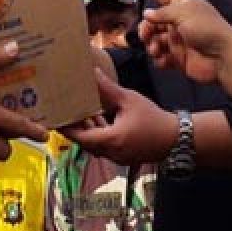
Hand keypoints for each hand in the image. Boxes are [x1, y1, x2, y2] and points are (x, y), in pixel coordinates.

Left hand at [63, 69, 178, 164]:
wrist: (176, 138)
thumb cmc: (153, 119)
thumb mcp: (129, 100)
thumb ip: (108, 89)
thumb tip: (93, 73)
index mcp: (110, 140)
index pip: (80, 137)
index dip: (66, 129)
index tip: (55, 119)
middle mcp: (111, 152)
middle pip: (85, 142)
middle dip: (75, 129)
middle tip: (64, 114)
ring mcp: (118, 157)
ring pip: (95, 145)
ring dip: (87, 131)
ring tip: (79, 114)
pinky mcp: (124, 156)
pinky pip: (105, 147)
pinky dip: (99, 135)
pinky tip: (98, 120)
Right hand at [129, 0, 231, 83]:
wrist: (223, 58)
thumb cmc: (207, 29)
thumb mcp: (184, 13)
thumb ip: (163, 13)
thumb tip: (147, 14)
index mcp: (181, 5)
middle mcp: (178, 21)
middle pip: (153, 21)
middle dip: (145, 27)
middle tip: (146, 35)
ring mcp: (178, 40)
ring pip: (154, 39)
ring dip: (151, 44)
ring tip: (156, 49)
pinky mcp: (178, 58)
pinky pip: (161, 57)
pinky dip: (159, 59)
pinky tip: (163, 60)